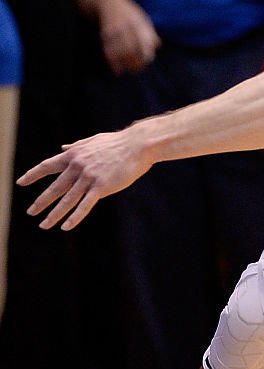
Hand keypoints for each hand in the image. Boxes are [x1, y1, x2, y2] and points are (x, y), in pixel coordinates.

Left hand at [17, 127, 152, 229]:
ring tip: (44, 225)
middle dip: (41, 201)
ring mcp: (88, 177)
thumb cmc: (117, 143)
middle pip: (55, 187)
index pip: (47, 166)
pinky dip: (74, 217)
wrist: (138, 145)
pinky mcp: (101, 186)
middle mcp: (77, 166)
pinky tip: (66, 227)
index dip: (32, 175)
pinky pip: (85, 205)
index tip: (20, 183)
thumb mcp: (92, 141)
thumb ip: (76, 146)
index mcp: (74, 154)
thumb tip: (62, 148)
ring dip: (54, 214)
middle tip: (30, 213)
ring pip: (67, 200)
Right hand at [98, 0, 160, 74]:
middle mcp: (128, 25)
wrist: (108, 2)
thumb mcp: (142, 18)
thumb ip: (149, 32)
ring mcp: (116, 29)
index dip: (146, 54)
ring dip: (124, 63)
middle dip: (135, 61)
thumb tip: (157, 46)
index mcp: (139, 22)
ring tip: (126, 71)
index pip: (145, 41)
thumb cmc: (129, 13)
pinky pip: (109, 50)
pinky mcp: (105, 33)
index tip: (146, 62)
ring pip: (120, 50)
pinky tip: (117, 70)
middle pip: (133, 47)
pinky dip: (113, 62)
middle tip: (136, 70)